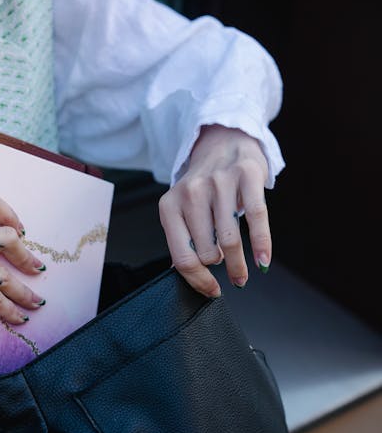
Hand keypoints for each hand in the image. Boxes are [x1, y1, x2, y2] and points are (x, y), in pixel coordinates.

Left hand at [158, 124, 270, 296]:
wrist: (222, 141)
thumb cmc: (202, 185)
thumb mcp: (182, 208)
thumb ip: (182, 238)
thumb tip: (185, 274)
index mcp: (169, 206)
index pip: (182, 257)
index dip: (198, 281)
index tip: (211, 291)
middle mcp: (191, 193)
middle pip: (208, 252)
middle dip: (220, 268)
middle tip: (229, 271)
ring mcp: (218, 182)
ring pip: (230, 240)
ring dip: (239, 265)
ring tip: (242, 275)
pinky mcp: (246, 174)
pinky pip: (256, 218)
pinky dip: (262, 245)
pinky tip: (263, 262)